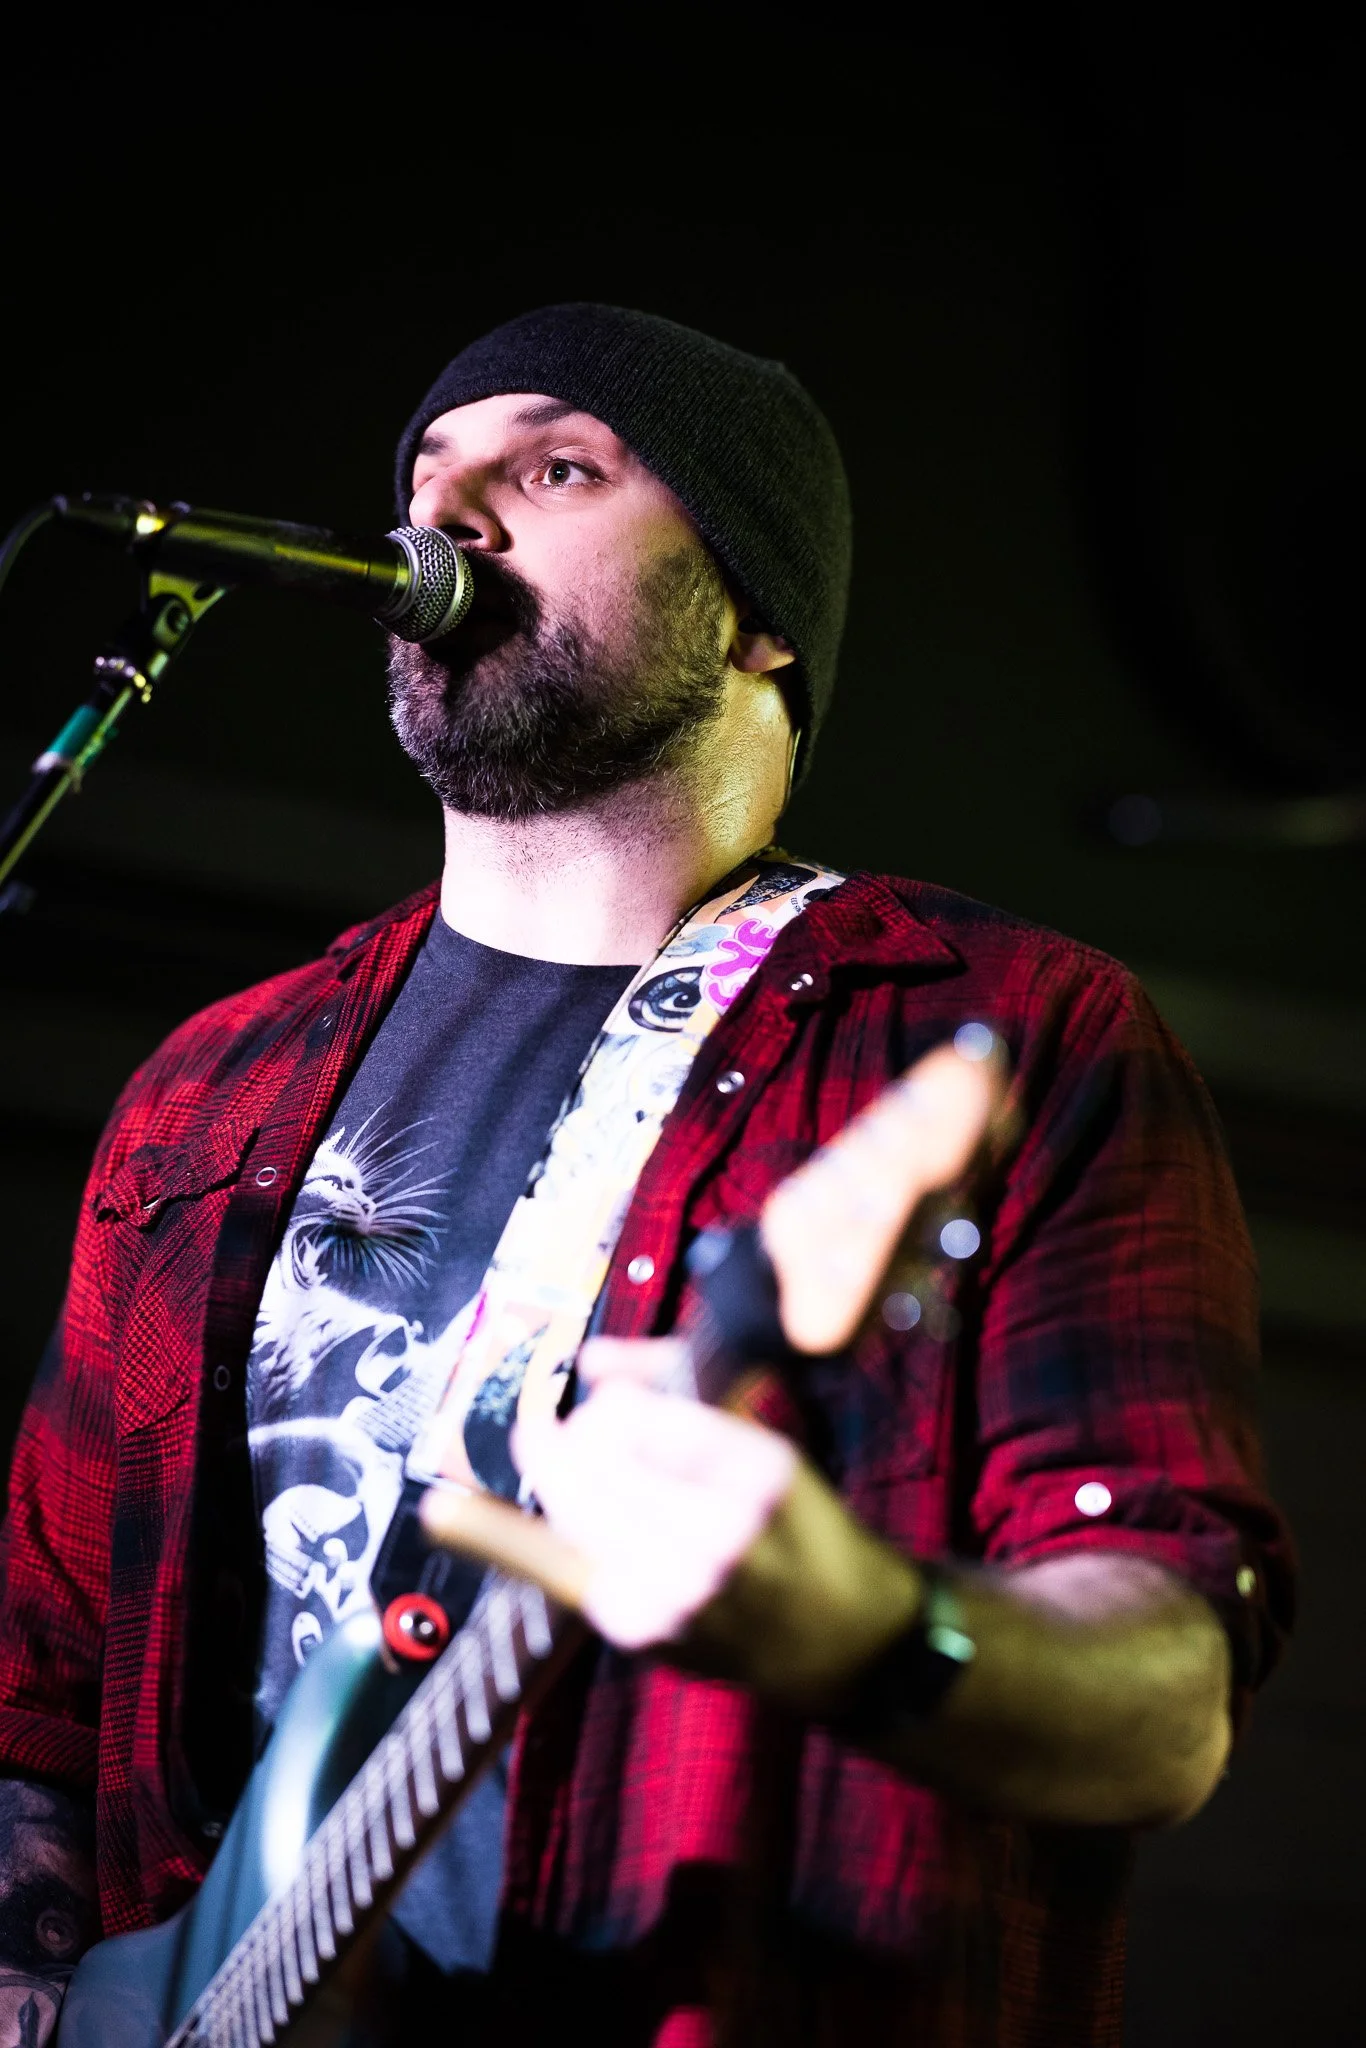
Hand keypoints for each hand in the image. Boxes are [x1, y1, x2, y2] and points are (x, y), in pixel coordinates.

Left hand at [421, 1338, 921, 1712]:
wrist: (839, 1644)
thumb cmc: (803, 1529)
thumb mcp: (767, 1441)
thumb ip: (676, 1388)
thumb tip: (587, 1362)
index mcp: (757, 1473)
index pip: (640, 1415)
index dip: (615, 1405)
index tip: (615, 1405)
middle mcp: (715, 1536)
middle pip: (593, 1455)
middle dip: (574, 1433)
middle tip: (584, 1431)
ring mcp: (673, 1590)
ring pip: (569, 1501)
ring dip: (560, 1469)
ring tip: (579, 1465)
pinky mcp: (638, 1630)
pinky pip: (553, 1562)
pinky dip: (494, 1533)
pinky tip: (445, 1512)